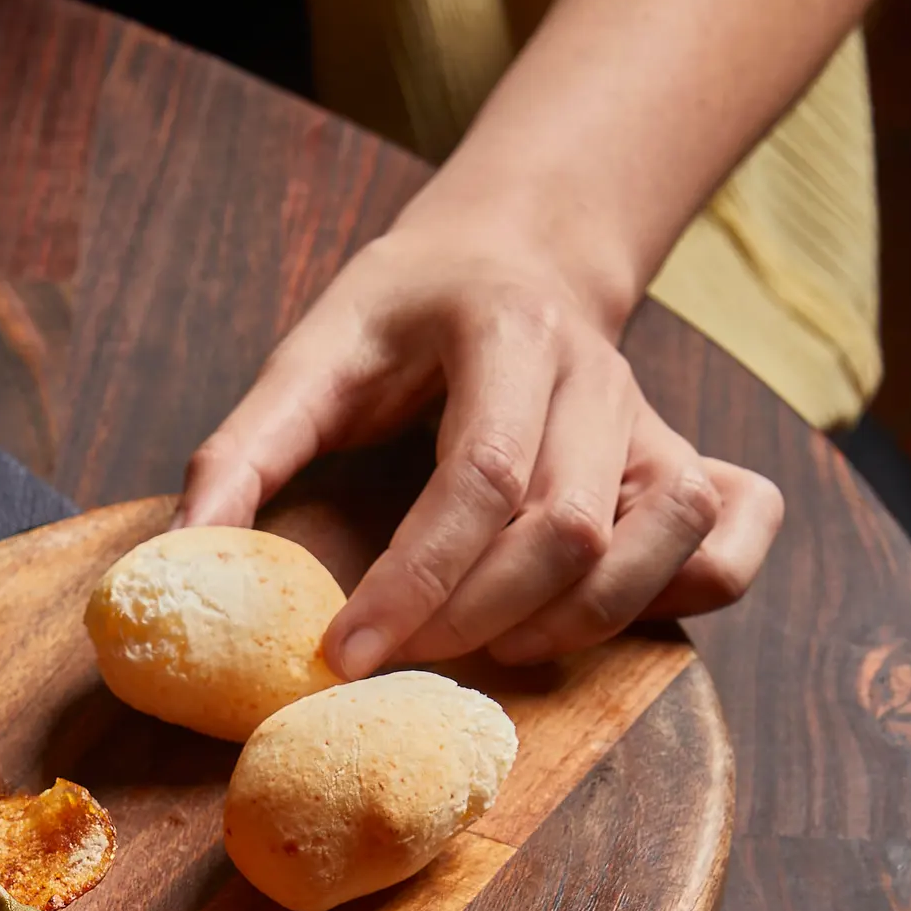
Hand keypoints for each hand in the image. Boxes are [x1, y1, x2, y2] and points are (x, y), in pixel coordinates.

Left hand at [177, 212, 782, 673]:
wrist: (518, 250)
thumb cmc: (407, 311)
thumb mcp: (313, 349)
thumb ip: (246, 447)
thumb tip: (183, 554)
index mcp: (506, 330)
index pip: (480, 478)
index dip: (413, 583)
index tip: (344, 651)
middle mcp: (598, 374)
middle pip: (567, 527)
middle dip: (474, 618)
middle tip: (396, 661)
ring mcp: (654, 423)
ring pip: (656, 542)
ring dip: (572, 623)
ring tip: (486, 651)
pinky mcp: (685, 463)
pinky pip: (727, 545)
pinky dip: (682, 597)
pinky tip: (597, 618)